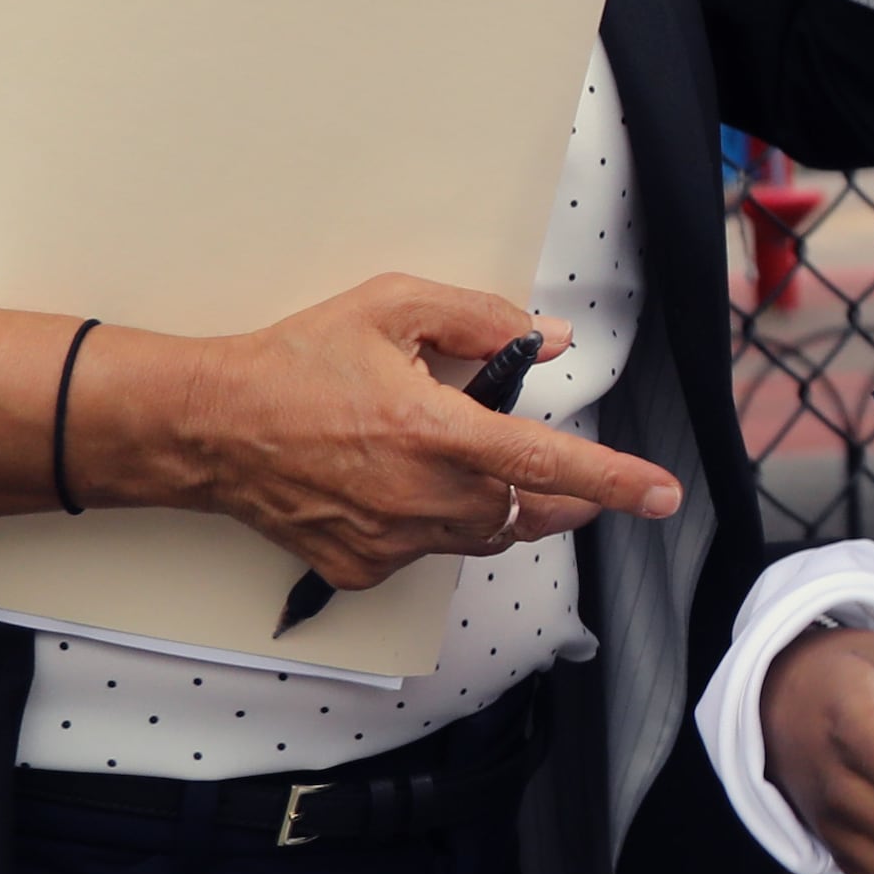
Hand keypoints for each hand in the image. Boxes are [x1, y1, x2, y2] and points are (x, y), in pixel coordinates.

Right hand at [143, 277, 673, 593]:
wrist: (210, 426)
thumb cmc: (296, 360)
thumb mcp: (391, 306)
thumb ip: (479, 317)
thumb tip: (547, 339)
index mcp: (433, 431)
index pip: (547, 463)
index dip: (614, 481)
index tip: (663, 495)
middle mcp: (417, 496)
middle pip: (522, 510)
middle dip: (554, 493)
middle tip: (561, 472)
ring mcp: (388, 541)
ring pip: (480, 537)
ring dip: (496, 507)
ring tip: (469, 465)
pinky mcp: (360, 568)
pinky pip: (426, 553)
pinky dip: (434, 524)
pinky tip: (402, 486)